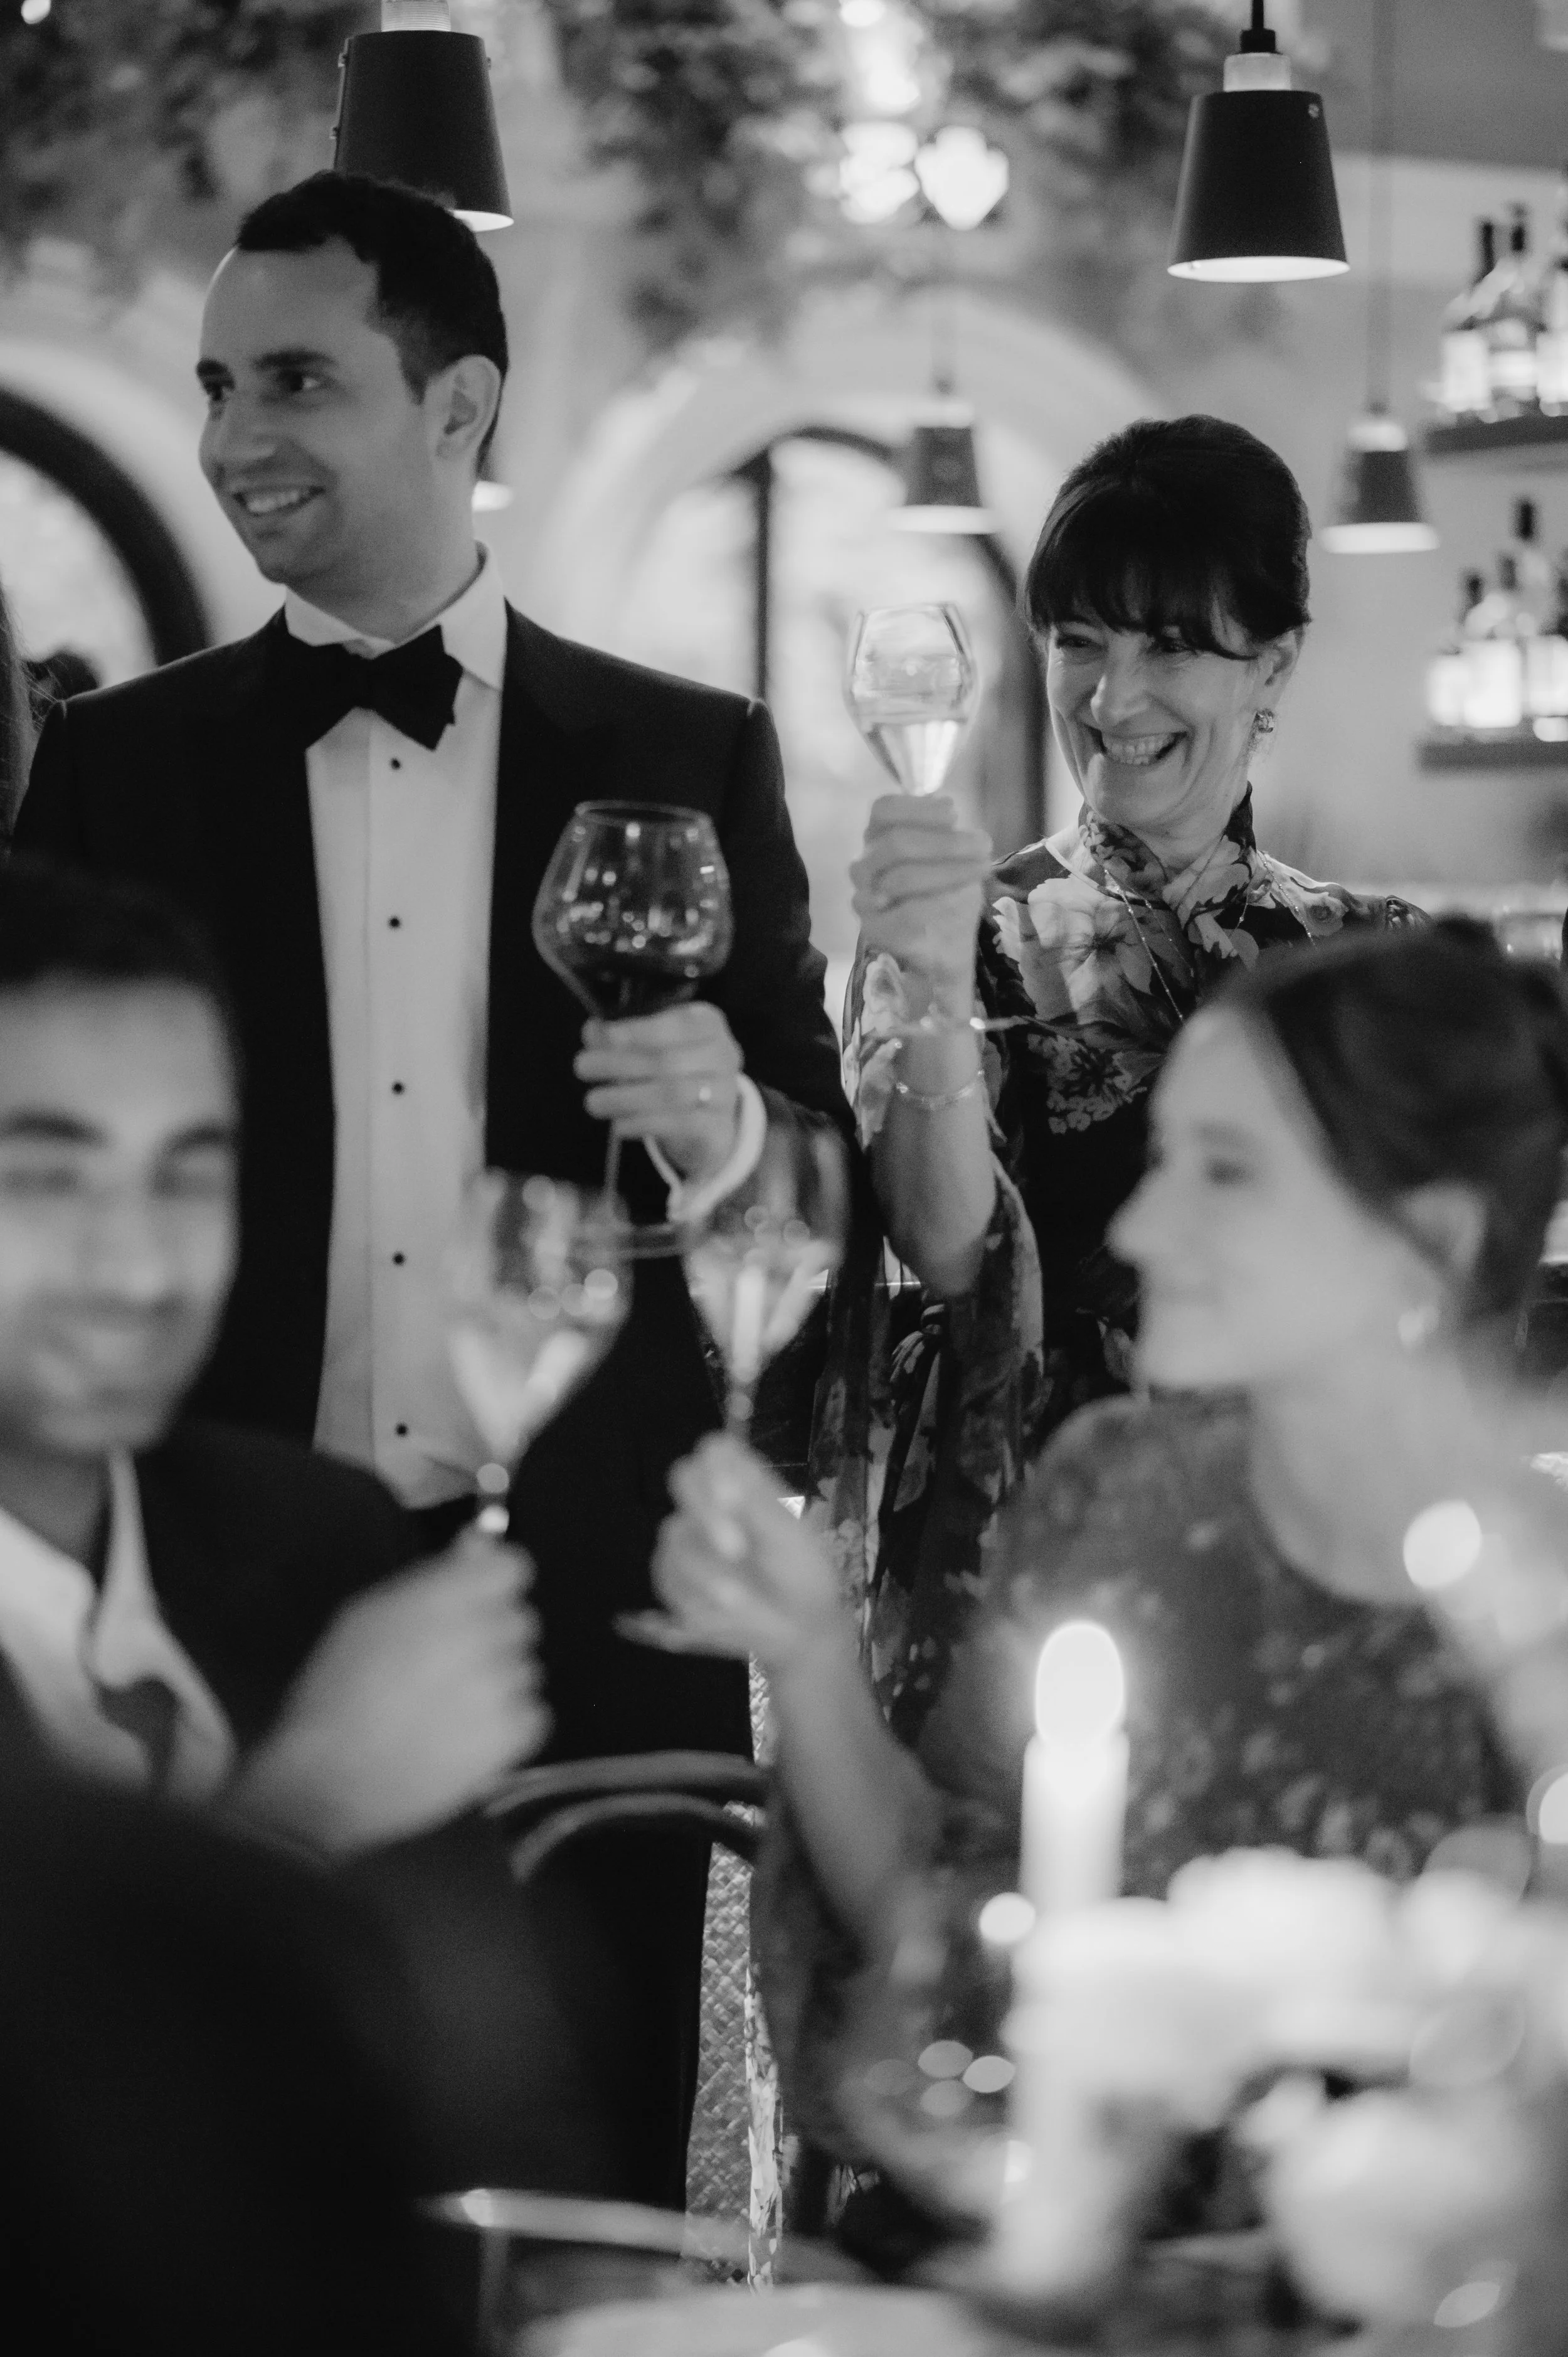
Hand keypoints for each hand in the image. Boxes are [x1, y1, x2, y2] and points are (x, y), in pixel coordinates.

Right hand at [228, 1531, 547, 1856]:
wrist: (330, 1778)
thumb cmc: (337, 1689)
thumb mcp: (370, 1615)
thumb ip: (433, 1577)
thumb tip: (478, 1542)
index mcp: (446, 1598)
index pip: (513, 1568)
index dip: (495, 1583)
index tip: (475, 1602)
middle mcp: (483, 1635)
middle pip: (521, 1620)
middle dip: (491, 1637)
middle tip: (448, 1666)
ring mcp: (502, 1688)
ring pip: (526, 1669)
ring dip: (498, 1683)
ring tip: (448, 1710)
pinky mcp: (512, 1737)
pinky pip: (535, 1715)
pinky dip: (509, 1725)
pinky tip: (466, 1736)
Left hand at [574, 1002, 742, 1185]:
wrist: (710, 1117)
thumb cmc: (674, 1069)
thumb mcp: (651, 1044)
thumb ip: (620, 1035)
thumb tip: (593, 1030)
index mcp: (709, 1024)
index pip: (679, 1023)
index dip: (640, 1030)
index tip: (605, 1037)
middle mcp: (723, 1054)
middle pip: (669, 1060)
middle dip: (620, 1064)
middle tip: (582, 1067)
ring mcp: (725, 1092)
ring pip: (671, 1094)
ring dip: (625, 1098)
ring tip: (593, 1101)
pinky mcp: (716, 1126)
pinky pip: (677, 1125)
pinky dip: (642, 1124)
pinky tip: (618, 1125)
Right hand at [652, 1434, 843, 1674]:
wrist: (799, 1630)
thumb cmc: (803, 1575)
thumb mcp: (790, 1539)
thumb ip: (758, 1504)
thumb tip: (727, 1469)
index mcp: (743, 1485)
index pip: (715, 1450)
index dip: (716, 1466)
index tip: (734, 1497)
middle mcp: (710, 1504)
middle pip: (682, 1477)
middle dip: (706, 1512)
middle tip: (735, 1550)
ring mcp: (688, 1540)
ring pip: (674, 1535)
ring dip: (707, 1571)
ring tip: (740, 1601)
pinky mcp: (673, 1577)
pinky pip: (667, 1577)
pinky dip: (695, 1597)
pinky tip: (721, 1613)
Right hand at [850, 794, 990, 1017]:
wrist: (947, 946)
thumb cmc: (948, 892)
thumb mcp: (955, 855)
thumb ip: (945, 830)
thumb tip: (944, 803)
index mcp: (880, 838)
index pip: (884, 810)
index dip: (918, 808)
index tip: (954, 814)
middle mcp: (866, 865)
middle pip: (896, 843)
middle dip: (944, 843)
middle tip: (982, 847)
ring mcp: (865, 898)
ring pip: (901, 878)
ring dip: (948, 872)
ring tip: (980, 869)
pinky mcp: (874, 929)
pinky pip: (907, 914)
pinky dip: (940, 906)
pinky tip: (961, 901)